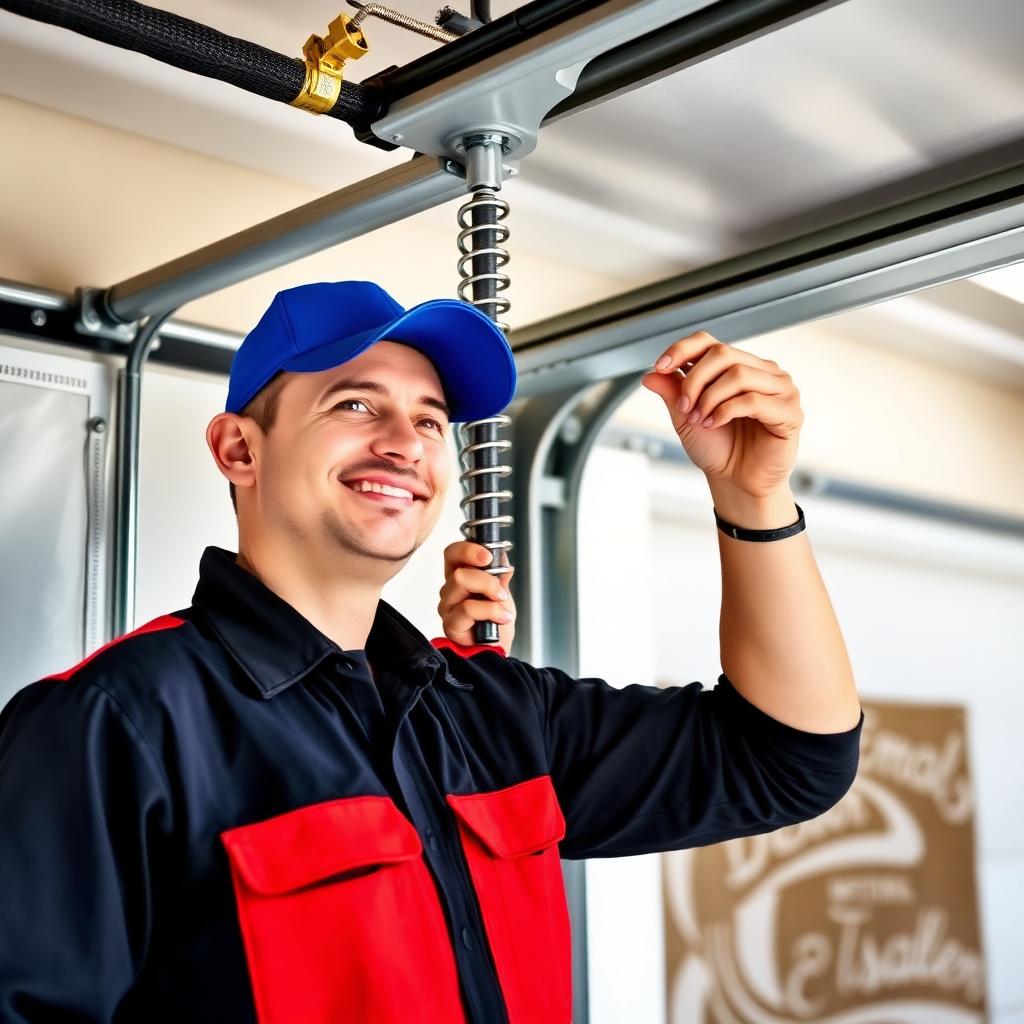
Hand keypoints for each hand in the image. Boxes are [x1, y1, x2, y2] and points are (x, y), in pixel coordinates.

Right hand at [438, 542, 515, 652]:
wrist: (498, 649)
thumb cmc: (496, 623)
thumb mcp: (502, 592)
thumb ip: (499, 573)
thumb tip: (501, 556)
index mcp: (460, 577)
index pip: (452, 553)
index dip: (468, 549)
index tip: (488, 556)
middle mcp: (450, 591)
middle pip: (458, 568)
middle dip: (486, 575)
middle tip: (500, 586)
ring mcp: (448, 607)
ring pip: (461, 581)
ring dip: (489, 590)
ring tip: (502, 603)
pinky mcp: (451, 624)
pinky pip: (468, 608)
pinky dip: (491, 610)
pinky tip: (501, 617)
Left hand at [641, 332, 802, 499]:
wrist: (735, 481)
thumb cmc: (717, 448)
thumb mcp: (685, 418)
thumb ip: (672, 393)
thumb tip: (650, 374)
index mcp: (737, 366)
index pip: (709, 342)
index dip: (682, 349)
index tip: (660, 367)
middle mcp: (761, 371)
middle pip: (722, 354)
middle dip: (694, 381)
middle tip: (683, 408)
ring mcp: (780, 389)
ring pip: (738, 375)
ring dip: (710, 398)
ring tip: (699, 420)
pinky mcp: (790, 412)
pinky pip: (754, 400)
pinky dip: (726, 411)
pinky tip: (714, 424)